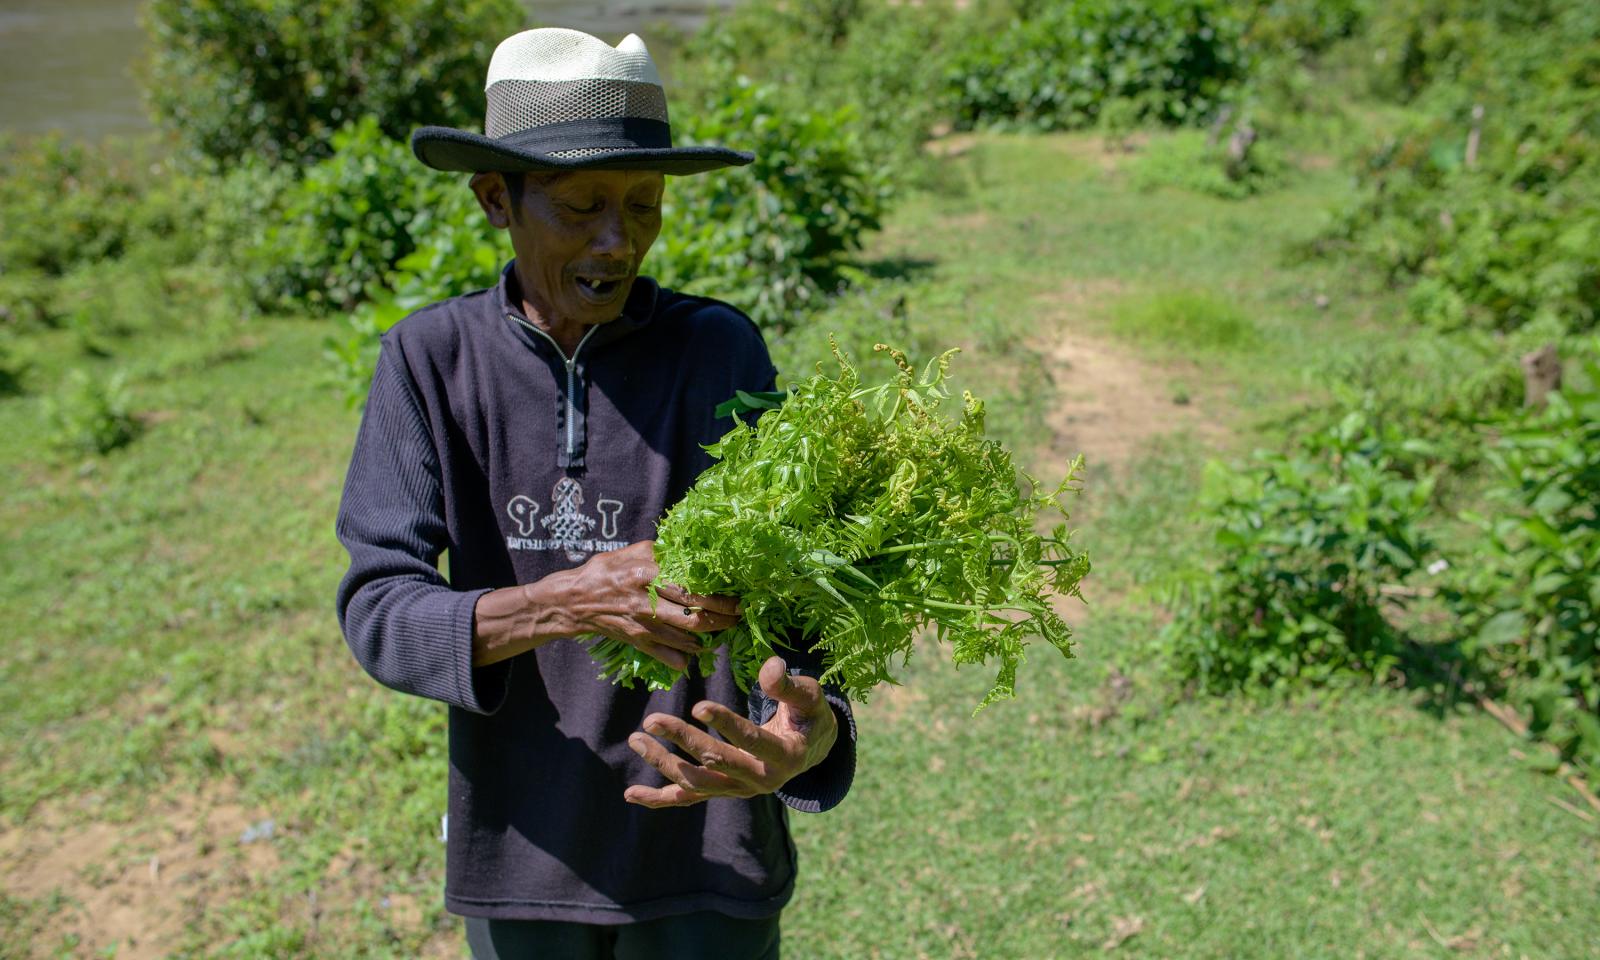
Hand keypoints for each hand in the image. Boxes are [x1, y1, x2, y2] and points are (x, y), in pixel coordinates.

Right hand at [563, 541, 739, 671]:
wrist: (573, 600)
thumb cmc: (606, 570)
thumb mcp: (632, 551)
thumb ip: (662, 550)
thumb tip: (693, 548)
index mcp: (647, 573)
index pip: (691, 587)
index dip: (718, 595)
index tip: (737, 594)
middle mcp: (646, 601)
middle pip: (694, 615)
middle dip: (723, 618)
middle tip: (739, 615)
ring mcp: (642, 625)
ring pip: (686, 638)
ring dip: (710, 637)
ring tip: (725, 629)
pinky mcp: (637, 641)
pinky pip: (668, 655)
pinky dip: (687, 656)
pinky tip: (697, 648)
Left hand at [624, 655, 839, 807]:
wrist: (811, 749)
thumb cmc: (809, 715)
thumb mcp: (810, 697)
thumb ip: (790, 685)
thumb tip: (769, 666)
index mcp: (786, 757)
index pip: (752, 742)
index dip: (726, 724)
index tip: (698, 705)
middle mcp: (761, 781)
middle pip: (716, 763)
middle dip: (683, 740)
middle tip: (652, 719)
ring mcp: (738, 789)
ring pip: (696, 783)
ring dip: (664, 763)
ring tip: (636, 739)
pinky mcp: (723, 790)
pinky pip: (688, 798)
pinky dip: (659, 799)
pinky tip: (631, 794)